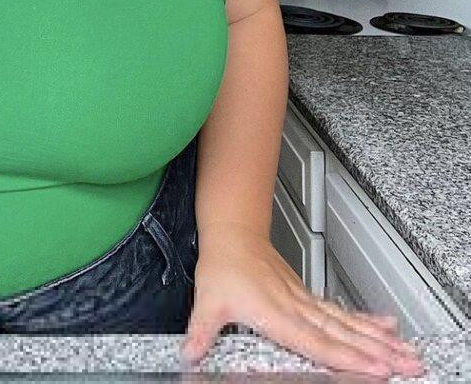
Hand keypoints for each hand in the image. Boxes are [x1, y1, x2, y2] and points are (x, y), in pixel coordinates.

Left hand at [181, 221, 426, 378]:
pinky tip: (386, 325)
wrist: (232, 232)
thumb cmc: (223, 265)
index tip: (374, 368)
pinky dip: (367, 320)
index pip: (316, 341)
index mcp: (276, 313)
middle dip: (378, 352)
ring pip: (348, 323)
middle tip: (409, 364)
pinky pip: (342, 312)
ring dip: (379, 338)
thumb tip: (190, 354)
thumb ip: (202, 330)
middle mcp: (296, 307)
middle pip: (342, 334)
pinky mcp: (308, 297)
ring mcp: (305, 301)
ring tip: (408, 351)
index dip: (346, 357)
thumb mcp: (207, 299)